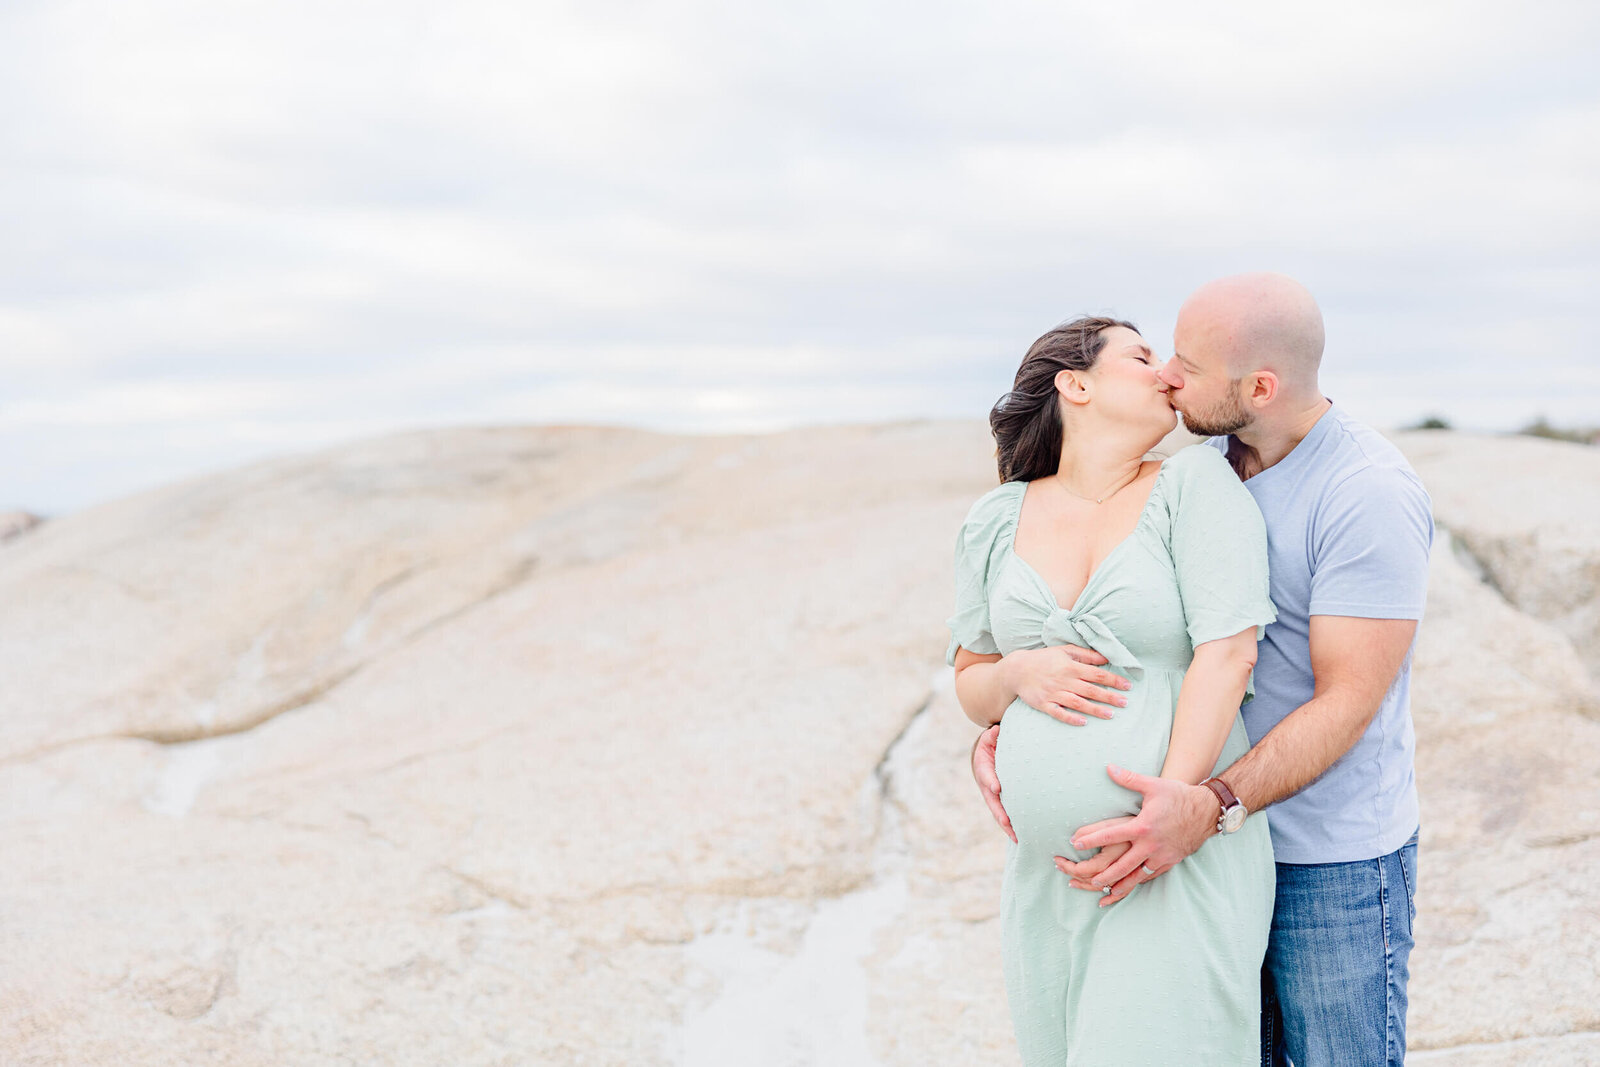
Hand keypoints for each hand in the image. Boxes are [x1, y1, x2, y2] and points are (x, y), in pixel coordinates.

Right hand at [970, 724, 1014, 842]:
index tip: (997, 787)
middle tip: (1008, 823)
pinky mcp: (1001, 800)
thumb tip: (996, 730)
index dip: (990, 780)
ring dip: (1007, 826)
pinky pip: (1006, 814)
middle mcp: (987, 785)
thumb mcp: (989, 738)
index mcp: (983, 768)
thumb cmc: (991, 745)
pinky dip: (1011, 826)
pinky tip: (1021, 836)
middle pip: (992, 802)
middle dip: (1000, 813)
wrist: (987, 756)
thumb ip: (991, 736)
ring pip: (999, 812)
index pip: (986, 775)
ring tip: (1017, 838)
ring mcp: (993, 795)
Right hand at [1003, 645, 1131, 726]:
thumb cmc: (1043, 659)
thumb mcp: (1064, 650)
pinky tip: (1083, 722)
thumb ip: (1085, 654)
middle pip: (1091, 690)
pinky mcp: (1044, 704)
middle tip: (1125, 703)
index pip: (1097, 674)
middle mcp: (1064, 680)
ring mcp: (1054, 693)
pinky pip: (1058, 713)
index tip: (1128, 686)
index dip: (1114, 680)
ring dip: (1095, 709)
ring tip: (1111, 715)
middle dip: (1109, 696)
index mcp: (1070, 666)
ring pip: (1078, 703)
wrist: (1017, 670)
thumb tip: (1105, 657)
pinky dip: (1070, 718)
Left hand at [1067, 764, 1218, 904]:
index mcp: (1142, 827)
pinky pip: (1151, 876)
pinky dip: (1138, 882)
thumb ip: (1128, 779)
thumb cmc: (1179, 796)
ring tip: (1103, 891)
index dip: (1091, 840)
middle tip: (1084, 878)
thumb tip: (1108, 768)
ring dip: (1118, 885)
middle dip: (1101, 874)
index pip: (1110, 835)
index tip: (1075, 843)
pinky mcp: (1170, 861)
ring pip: (1136, 877)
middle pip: (1121, 866)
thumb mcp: (1153, 785)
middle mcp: (1150, 845)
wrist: (1208, 811)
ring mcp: (1161, 856)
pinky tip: (1129, 887)